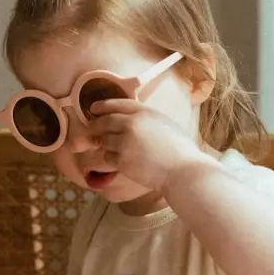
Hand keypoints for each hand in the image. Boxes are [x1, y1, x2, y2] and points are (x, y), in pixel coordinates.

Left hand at [88, 99, 207, 192]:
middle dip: (95, 126)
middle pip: (104, 121)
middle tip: (91, 130)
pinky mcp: (122, 160)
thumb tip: (131, 119)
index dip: (103, 105)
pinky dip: (110, 158)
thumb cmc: (179, 149)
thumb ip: (146, 118)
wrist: (182, 170)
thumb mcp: (164, 123)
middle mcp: (132, 124)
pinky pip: (107, 157)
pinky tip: (119, 161)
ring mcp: (125, 142)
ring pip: (103, 140)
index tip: (94, 108)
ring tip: (110, 148)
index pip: (118, 104)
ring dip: (104, 144)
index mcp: (144, 112)